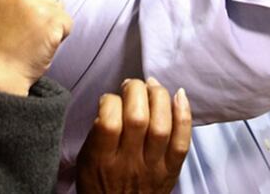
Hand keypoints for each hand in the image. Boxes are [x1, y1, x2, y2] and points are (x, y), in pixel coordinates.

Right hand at [0, 0, 71, 95]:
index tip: (6, 15)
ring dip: (47, 18)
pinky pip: (65, 21)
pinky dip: (57, 35)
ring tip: (26, 35)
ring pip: (56, 0)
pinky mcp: (51, 18)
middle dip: (36, 2)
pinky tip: (37, 44)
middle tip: (16, 26)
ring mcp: (32, 0)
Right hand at [76, 77, 191, 193]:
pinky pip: (183, 141)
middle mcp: (129, 163)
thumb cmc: (99, 186)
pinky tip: (179, 96)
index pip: (108, 122)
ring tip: (152, 87)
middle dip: (136, 91)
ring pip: (162, 125)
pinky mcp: (171, 170)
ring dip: (159, 97)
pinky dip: (184, 115)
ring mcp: (153, 167)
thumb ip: (98, 132)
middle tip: (132, 86)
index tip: (109, 98)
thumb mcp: (86, 160)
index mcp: (102, 160)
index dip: (110, 100)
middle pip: (138, 118)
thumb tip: (115, 101)